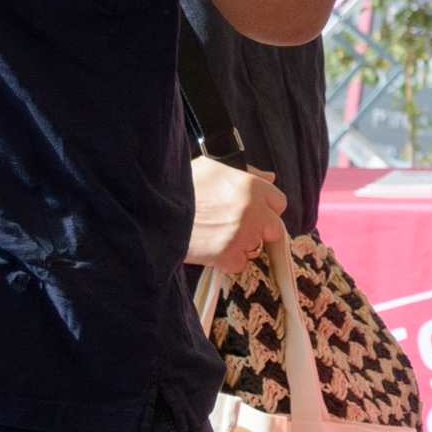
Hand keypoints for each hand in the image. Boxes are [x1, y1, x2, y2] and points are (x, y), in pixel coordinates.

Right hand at [188, 158, 285, 274]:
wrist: (152, 211)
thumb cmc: (180, 186)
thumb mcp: (211, 167)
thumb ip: (245, 172)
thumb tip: (269, 177)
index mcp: (251, 186)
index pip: (279, 202)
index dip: (267, 209)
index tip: (255, 213)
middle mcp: (253, 210)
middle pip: (274, 228)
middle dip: (259, 231)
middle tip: (237, 229)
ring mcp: (242, 234)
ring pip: (256, 248)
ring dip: (241, 246)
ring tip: (216, 238)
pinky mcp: (228, 255)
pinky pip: (239, 264)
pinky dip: (227, 262)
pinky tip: (211, 251)